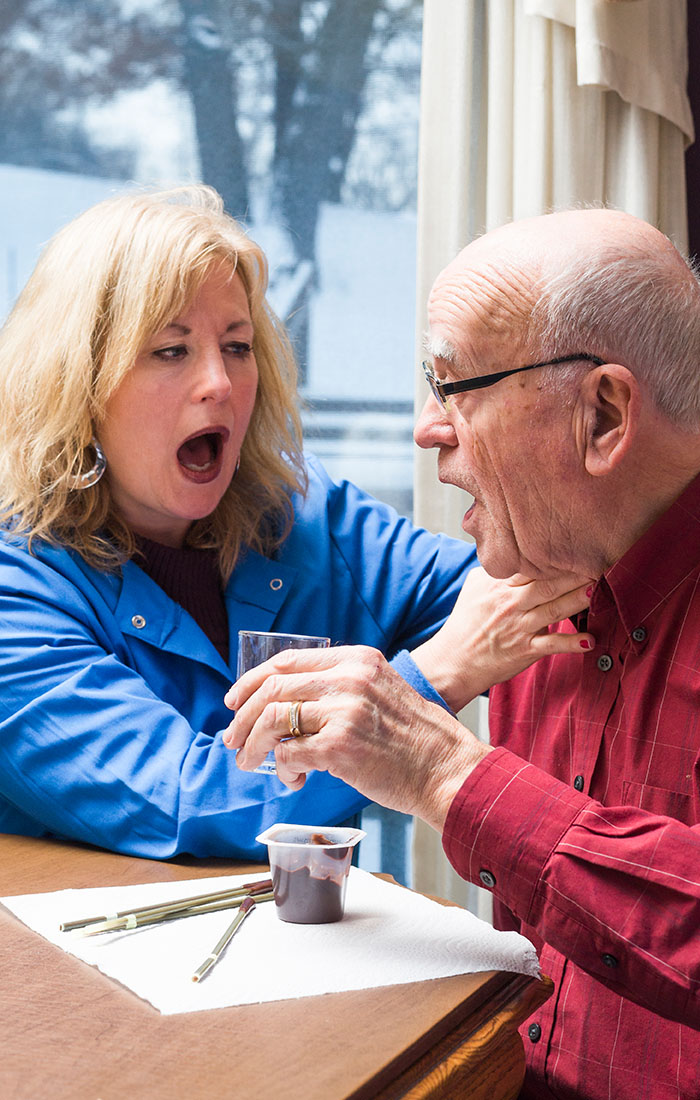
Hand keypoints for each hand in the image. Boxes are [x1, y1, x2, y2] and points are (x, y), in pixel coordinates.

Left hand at [223, 645, 489, 830]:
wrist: (448, 770)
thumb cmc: (415, 740)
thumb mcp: (382, 692)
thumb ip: (342, 687)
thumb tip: (287, 705)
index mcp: (358, 659)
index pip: (287, 660)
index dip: (252, 680)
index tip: (235, 701)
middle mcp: (349, 678)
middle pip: (272, 686)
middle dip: (242, 716)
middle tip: (232, 739)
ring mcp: (344, 711)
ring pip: (272, 718)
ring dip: (252, 744)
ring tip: (249, 763)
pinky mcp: (340, 746)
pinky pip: (289, 753)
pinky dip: (283, 769)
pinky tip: (295, 779)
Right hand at [411, 568, 594, 711]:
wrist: (453, 661)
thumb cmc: (464, 625)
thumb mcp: (473, 588)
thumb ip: (494, 570)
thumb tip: (509, 553)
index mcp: (498, 585)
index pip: (529, 565)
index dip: (553, 556)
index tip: (574, 547)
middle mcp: (510, 604)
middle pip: (546, 584)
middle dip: (573, 574)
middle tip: (597, 562)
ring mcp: (518, 627)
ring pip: (553, 610)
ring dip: (577, 600)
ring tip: (596, 589)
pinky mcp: (524, 650)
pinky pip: (552, 644)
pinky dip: (571, 643)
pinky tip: (590, 640)